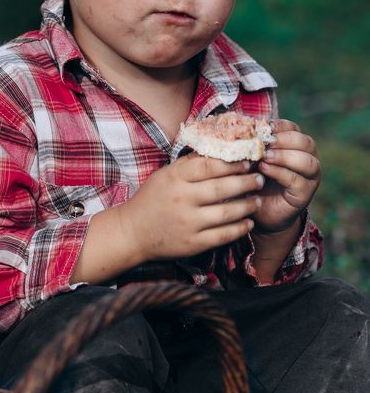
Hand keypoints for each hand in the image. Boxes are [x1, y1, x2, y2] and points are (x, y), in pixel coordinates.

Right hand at [119, 153, 264, 261]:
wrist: (133, 232)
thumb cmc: (151, 198)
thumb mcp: (165, 174)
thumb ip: (189, 163)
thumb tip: (217, 149)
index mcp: (175, 178)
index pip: (209, 166)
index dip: (232, 163)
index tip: (248, 161)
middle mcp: (182, 199)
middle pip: (222, 188)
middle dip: (246, 182)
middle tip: (260, 178)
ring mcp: (188, 223)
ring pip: (226, 212)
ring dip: (247, 205)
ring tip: (257, 200)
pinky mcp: (193, 244)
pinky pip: (223, 235)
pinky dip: (239, 228)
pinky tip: (248, 222)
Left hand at [254, 119, 320, 233]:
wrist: (259, 210)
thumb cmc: (255, 178)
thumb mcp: (252, 159)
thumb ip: (252, 146)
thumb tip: (242, 130)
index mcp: (296, 146)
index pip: (294, 129)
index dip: (280, 126)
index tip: (264, 127)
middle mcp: (308, 159)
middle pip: (305, 142)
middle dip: (284, 140)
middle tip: (266, 142)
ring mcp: (309, 178)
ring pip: (307, 161)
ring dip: (284, 156)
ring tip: (264, 156)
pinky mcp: (304, 194)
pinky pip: (296, 180)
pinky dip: (280, 172)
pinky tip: (264, 169)